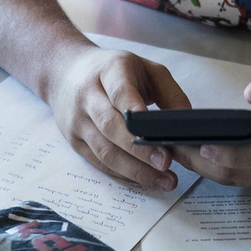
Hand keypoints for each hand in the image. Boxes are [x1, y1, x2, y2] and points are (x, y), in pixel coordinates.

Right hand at [43, 44, 189, 190]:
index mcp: (108, 71)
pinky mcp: (74, 142)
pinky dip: (124, 174)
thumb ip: (170, 93)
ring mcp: (77, 121)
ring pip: (104, 151)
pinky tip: (145, 179)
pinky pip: (100, 163)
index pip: (120, 93)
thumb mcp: (146, 69)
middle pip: (111, 127)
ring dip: (135, 170)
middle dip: (139, 150)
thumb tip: (186, 126)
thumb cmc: (113, 72)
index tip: (157, 133)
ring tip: (164, 180)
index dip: (136, 114)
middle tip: (166, 164)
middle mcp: (87, 96)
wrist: (65, 73)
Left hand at [174, 44, 250, 192]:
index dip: (227, 152)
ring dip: (205, 167)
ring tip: (172, 147)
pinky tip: (197, 151)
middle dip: (201, 161)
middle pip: (239, 172)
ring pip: (238, 180)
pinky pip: (247, 180)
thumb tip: (250, 95)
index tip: (198, 143)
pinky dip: (222, 168)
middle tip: (165, 144)